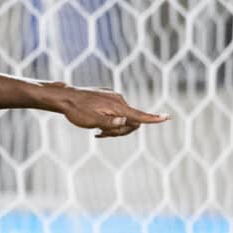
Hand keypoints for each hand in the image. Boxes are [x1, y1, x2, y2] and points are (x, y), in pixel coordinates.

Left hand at [46, 83, 168, 138]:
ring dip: (113, 127)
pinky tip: (95, 125)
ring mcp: (113, 97)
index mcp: (118, 106)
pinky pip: (115, 112)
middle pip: (131, 121)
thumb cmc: (77, 111)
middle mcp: (119, 100)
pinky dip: (109, 121)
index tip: (167, 117)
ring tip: (97, 132)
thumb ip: (110, 123)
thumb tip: (125, 122)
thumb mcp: (92, 121)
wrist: (65, 97)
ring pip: (122, 117)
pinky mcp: (107, 98)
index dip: (154, 119)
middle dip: (121, 131)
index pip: (140, 115)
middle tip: (101, 135)